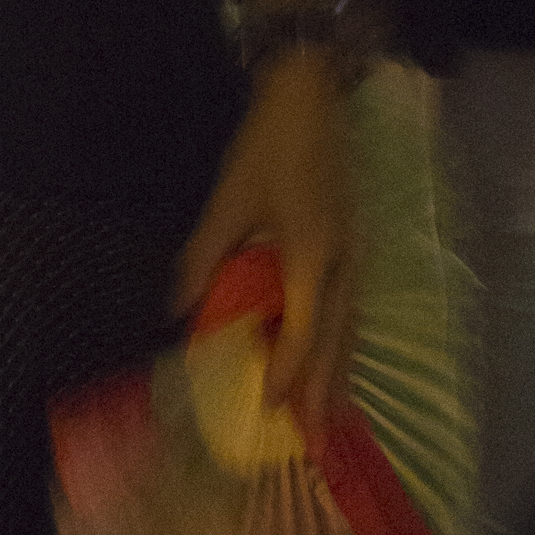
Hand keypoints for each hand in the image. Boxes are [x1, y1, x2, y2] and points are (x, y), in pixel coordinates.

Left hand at [173, 56, 357, 431]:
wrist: (311, 94)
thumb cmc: (269, 145)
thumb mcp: (229, 199)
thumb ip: (205, 256)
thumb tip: (178, 310)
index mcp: (313, 256)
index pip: (304, 331)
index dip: (288, 372)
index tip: (273, 409)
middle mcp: (343, 264)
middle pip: (337, 340)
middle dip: (325, 390)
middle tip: (316, 440)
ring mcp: (355, 254)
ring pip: (351, 327)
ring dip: (339, 372)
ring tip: (331, 416)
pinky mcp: (354, 244)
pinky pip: (351, 308)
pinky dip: (343, 341)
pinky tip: (333, 356)